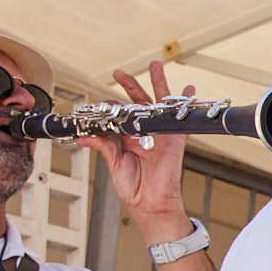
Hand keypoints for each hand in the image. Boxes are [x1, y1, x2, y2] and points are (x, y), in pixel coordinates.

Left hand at [79, 62, 194, 245]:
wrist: (151, 204)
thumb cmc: (134, 189)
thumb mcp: (114, 165)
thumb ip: (102, 146)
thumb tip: (84, 135)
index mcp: (128, 139)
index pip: (118, 116)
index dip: (109, 108)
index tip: (99, 106)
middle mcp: (144, 134)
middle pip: (138, 103)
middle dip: (130, 86)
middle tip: (120, 71)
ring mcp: (160, 135)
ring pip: (158, 105)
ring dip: (158, 84)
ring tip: (156, 66)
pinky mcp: (174, 140)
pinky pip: (180, 120)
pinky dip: (184, 105)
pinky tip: (187, 91)